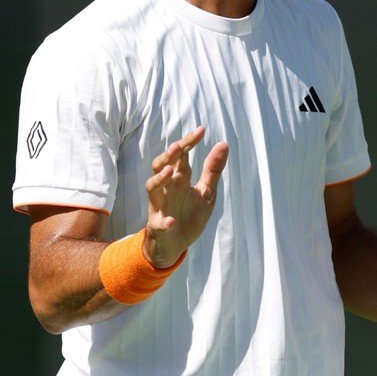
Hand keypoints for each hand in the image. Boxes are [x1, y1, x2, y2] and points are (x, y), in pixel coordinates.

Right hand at [143, 126, 228, 266]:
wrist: (177, 244)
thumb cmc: (190, 214)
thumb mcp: (206, 191)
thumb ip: (212, 170)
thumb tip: (223, 144)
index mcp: (180, 179)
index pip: (181, 156)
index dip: (188, 142)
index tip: (202, 130)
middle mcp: (167, 189)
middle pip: (161, 166)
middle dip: (168, 156)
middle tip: (178, 147)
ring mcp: (160, 206)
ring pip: (152, 188)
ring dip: (160, 179)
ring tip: (171, 171)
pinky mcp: (157, 226)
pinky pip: (157, 223)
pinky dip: (163, 222)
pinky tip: (171, 221)